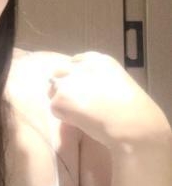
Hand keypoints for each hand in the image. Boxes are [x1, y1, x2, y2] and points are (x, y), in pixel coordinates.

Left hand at [47, 51, 170, 149]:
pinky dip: (64, 117)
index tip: (82, 90)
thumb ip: (98, 80)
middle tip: (76, 104)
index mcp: (98, 59)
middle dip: (63, 86)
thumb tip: (83, 89)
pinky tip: (82, 122)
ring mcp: (68, 81)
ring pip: (53, 90)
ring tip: (82, 115)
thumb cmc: (133, 111)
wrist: (133, 125)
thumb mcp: (118, 83)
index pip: (75, 61)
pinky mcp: (60, 99)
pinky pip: (54, 109)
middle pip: (59, 72)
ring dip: (62, 102)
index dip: (75, 76)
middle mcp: (81, 66)